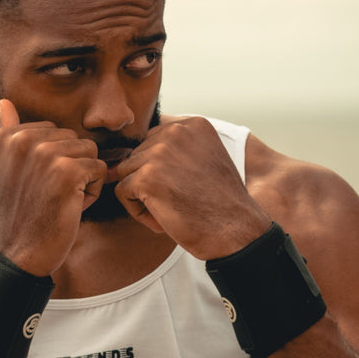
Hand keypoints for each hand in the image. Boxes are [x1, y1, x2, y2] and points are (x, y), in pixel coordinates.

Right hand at [0, 100, 105, 275]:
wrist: (17, 255)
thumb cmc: (13, 215)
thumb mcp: (1, 170)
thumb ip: (8, 134)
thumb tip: (6, 102)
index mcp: (5, 137)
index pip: (53, 131)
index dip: (52, 160)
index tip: (35, 185)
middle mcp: (22, 140)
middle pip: (73, 139)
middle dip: (70, 167)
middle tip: (49, 195)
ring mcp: (45, 154)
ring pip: (89, 153)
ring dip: (83, 179)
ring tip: (60, 200)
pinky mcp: (68, 171)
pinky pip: (100, 169)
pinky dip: (92, 192)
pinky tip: (71, 207)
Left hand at [107, 117, 271, 258]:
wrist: (236, 233)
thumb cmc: (221, 204)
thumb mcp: (206, 160)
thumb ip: (177, 149)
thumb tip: (131, 153)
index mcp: (193, 124)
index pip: (153, 139)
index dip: (162, 168)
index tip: (183, 186)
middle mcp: (176, 132)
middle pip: (137, 154)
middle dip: (149, 181)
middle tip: (177, 201)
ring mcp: (159, 153)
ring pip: (126, 172)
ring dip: (142, 196)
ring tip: (169, 210)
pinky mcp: (146, 178)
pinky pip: (122, 191)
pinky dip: (138, 211)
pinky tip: (162, 220)